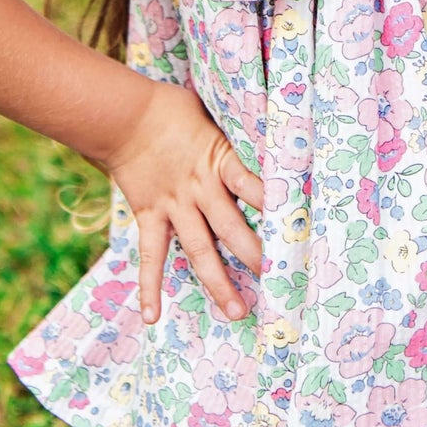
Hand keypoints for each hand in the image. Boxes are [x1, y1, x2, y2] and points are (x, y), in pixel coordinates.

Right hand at [103, 82, 265, 324]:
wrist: (124, 115)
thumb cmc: (174, 110)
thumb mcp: (216, 114)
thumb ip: (239, 133)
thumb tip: (274, 125)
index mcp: (220, 161)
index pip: (254, 187)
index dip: (277, 206)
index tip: (302, 228)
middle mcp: (199, 189)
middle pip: (232, 229)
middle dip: (256, 256)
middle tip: (281, 283)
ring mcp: (174, 206)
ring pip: (200, 251)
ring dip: (218, 282)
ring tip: (237, 311)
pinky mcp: (150, 216)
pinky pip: (150, 256)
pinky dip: (149, 286)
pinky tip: (153, 316)